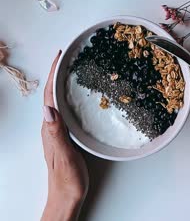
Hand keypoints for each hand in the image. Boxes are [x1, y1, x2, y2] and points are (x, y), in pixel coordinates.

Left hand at [41, 51, 88, 220]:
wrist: (67, 197)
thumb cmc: (67, 179)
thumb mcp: (64, 155)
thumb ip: (56, 133)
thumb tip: (48, 108)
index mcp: (50, 127)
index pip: (49, 95)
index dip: (53, 73)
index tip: (59, 56)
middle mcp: (51, 125)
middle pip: (52, 93)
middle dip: (57, 72)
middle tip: (68, 56)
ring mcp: (57, 129)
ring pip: (59, 99)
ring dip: (63, 82)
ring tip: (73, 68)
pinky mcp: (65, 134)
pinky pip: (66, 108)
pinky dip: (69, 95)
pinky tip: (78, 94)